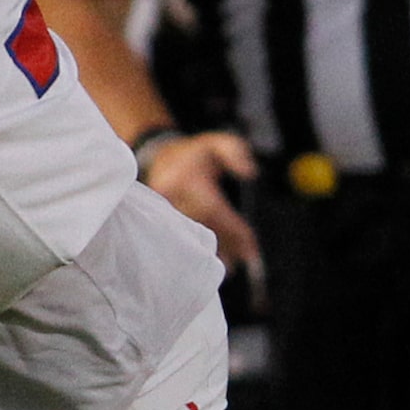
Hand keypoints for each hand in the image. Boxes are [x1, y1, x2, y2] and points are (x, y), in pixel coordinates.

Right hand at [144, 130, 260, 269]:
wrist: (160, 158)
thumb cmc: (195, 153)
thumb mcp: (217, 142)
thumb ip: (235, 152)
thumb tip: (250, 172)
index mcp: (185, 177)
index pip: (212, 208)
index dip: (233, 227)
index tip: (252, 242)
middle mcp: (171, 195)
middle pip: (202, 226)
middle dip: (228, 243)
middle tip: (248, 257)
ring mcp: (161, 209)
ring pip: (191, 236)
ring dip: (214, 251)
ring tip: (234, 266)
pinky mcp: (157, 220)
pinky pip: (182, 238)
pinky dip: (198, 249)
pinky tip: (212, 261)